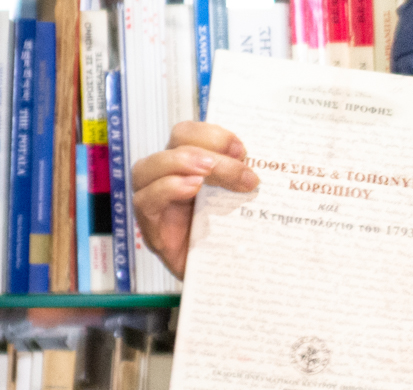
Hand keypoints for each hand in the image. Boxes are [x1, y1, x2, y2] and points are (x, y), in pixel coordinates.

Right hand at [130, 121, 258, 278]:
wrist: (227, 280)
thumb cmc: (234, 236)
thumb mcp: (242, 201)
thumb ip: (246, 179)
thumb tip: (266, 159)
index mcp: (194, 163)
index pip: (192, 131)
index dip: (214, 134)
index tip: (244, 149)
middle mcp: (170, 176)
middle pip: (175, 141)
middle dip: (208, 146)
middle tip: (240, 162)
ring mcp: (156, 202)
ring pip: (149, 166)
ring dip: (182, 162)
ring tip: (208, 172)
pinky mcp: (151, 228)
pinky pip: (146, 200)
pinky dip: (167, 188)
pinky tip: (191, 190)